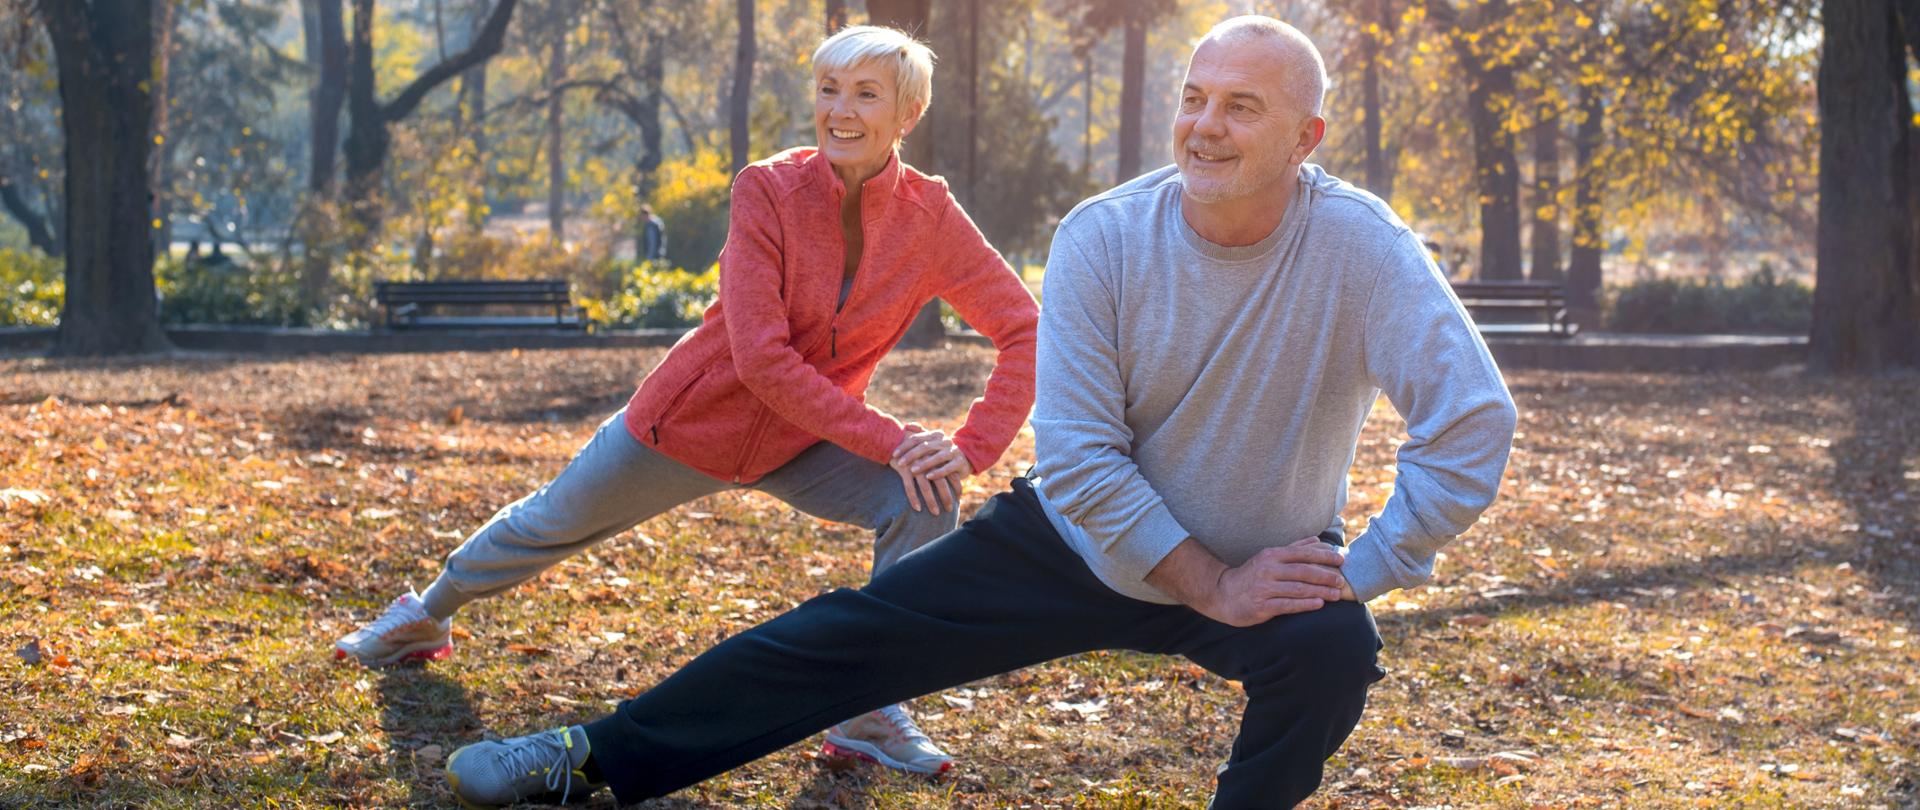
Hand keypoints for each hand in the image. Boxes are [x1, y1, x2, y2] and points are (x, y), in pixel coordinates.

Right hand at [890, 427, 960, 514]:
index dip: (956, 486)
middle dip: (946, 498)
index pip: (951, 474)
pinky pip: (909, 487)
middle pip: (941, 483)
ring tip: (936, 513)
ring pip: (926, 487)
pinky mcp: (904, 469)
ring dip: (931, 501)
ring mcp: (916, 465)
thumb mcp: (929, 448)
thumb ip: (939, 458)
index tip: (959, 498)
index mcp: (937, 457)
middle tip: (950, 510)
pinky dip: (913, 498)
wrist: (894, 437)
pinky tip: (917, 508)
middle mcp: (929, 462)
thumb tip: (950, 470)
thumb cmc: (913, 446)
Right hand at [1198, 537, 1345, 626]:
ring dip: (1319, 591)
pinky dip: (1305, 604)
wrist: (1223, 594)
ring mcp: (1264, 588)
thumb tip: (1317, 540)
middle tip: (1341, 580)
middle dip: (1325, 575)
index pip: (1302, 554)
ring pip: (1297, 588)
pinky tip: (1318, 604)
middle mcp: (1268, 569)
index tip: (1341, 560)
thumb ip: (1294, 548)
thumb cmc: (1251, 575)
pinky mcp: (1262, 606)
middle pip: (1302, 571)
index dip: (1323, 556)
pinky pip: (1288, 605)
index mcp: (1272, 555)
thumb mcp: (1269, 557)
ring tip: (1336, 595)